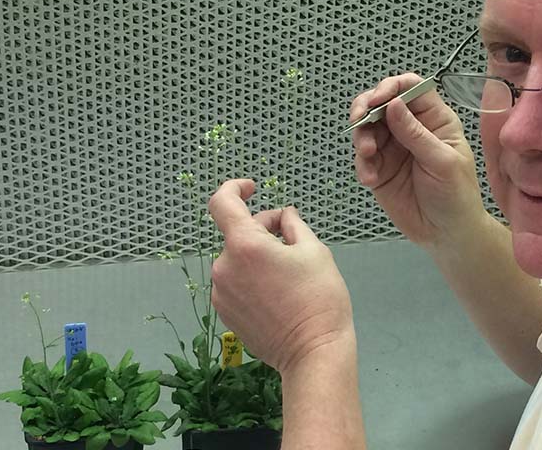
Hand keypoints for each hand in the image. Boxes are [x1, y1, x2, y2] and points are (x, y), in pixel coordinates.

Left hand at [208, 179, 353, 373]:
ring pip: (236, 259)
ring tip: (288, 273)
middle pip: (237, 233)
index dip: (234, 188)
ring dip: (257, 256)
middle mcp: (225, 267)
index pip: (222, 202)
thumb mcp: (315, 250)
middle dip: (262, 229)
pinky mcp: (224, 312)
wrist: (312, 352)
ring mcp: (221, 292)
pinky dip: (251, 277)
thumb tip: (282, 215)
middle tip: (293, 240)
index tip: (251, 189)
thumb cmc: (319, 301)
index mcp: (245, 246)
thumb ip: (292, 224)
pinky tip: (277, 292)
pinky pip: (234, 282)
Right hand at [351, 73, 486, 248]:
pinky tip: (371, 179)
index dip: (391, 87)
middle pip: (381, 103)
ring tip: (368, 155)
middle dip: (366, 108)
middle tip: (359, 121)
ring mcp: (393, 147)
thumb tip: (393, 104)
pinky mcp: (379, 168)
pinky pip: (363, 158)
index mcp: (434, 119)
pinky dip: (362, 165)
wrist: (447, 234)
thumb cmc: (457, 195)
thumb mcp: (442, 162)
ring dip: (361, 137)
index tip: (378, 100)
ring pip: (367, 128)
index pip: (411, 88)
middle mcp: (411, 128)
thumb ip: (415, 133)